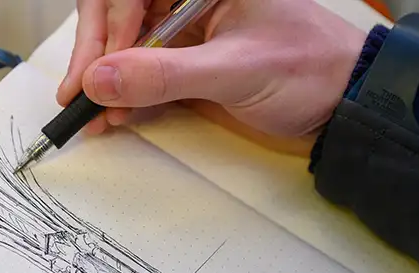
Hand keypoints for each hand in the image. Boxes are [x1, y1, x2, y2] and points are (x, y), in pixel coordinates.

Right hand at [58, 0, 365, 141]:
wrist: (338, 103)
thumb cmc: (308, 69)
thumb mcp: (235, 70)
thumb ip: (166, 75)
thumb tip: (102, 79)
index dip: (108, 25)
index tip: (96, 71)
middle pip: (118, 9)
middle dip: (96, 52)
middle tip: (80, 93)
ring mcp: (184, 27)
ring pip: (122, 41)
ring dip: (103, 77)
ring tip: (94, 113)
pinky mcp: (183, 59)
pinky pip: (140, 70)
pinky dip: (123, 94)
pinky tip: (113, 115)